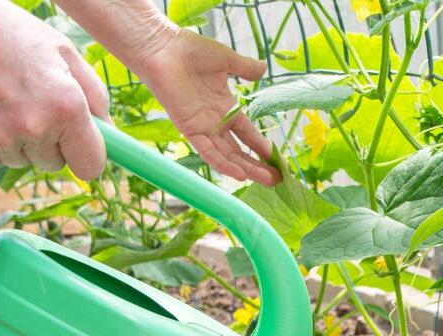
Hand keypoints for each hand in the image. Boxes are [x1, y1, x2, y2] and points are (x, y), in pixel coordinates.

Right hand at [0, 0, 108, 178]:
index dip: (85, 156)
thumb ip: (94, 96)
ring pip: (20, 163)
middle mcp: (34, 127)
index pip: (91, 166)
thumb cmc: (3, 32)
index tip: (76, 147)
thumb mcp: (62, 52)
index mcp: (66, 106)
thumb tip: (110, 133)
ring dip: (15, 142)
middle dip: (47, 142)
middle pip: (54, 164)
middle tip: (27, 103)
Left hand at [131, 29, 278, 186]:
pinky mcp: (189, 129)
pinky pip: (208, 152)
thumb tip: (263, 68)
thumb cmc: (190, 50)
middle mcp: (215, 123)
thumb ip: (245, 68)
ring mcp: (203, 128)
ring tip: (267, 180)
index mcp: (226, 108)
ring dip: (247, 169)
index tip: (279, 160)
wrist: (163, 48)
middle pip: (240, 151)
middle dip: (258, 166)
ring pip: (227, 156)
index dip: (263, 147)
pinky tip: (239, 175)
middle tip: (277, 179)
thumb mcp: (227, 60)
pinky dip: (223, 164)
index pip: (248, 134)